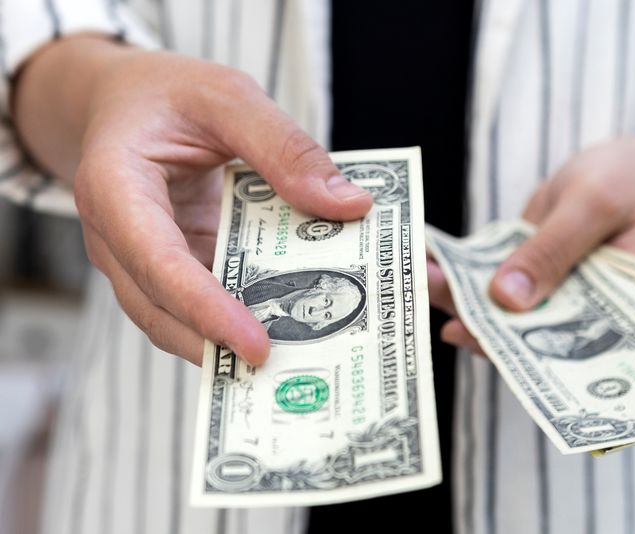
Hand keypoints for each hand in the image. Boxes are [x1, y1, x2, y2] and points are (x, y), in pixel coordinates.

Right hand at [17, 39, 371, 365]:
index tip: (257, 345)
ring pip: (181, 321)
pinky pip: (202, 304)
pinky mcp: (173, 270)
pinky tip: (293, 325)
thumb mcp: (226, 97)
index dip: (203, 308)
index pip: (155, 262)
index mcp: (115, 189)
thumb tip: (348, 205)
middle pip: (164, 311)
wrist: (123, 104)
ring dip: (236, 344)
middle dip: (226, 346)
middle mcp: (121, 240)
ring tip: (303, 359)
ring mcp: (144, 263)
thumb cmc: (164, 95)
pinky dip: (243, 318)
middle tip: (297, 369)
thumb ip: (283, 146)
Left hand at [430, 137, 634, 351]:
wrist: (625, 167)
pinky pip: (489, 276)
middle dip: (472, 318)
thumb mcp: (593, 206)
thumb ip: (553, 250)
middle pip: (519, 331)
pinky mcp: (523, 271)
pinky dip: (461, 268)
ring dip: (456, 294)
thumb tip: (506, 299)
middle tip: (426, 300)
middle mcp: (573, 315)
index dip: (515, 351)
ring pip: (496, 305)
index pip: (562, 346)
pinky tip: (427, 259)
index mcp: (609, 316)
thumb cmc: (625, 182)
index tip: (471, 337)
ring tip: (416, 277)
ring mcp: (545, 293)